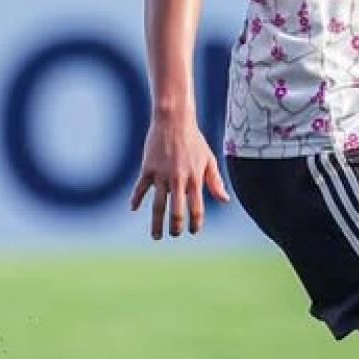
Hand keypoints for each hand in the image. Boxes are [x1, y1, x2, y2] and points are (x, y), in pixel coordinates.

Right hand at [129, 116, 230, 239]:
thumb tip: (225, 200)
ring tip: (156, 237)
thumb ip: (215, 182)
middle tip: (173, 235)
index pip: (197, 208)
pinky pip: (140, 188)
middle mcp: (178, 179)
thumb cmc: (194, 141)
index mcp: (195, 178)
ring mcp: (161, 175)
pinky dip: (136, 199)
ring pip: (157, 205)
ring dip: (156, 224)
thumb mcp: (209, 160)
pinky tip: (133, 208)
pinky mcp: (147, 169)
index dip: (195, 223)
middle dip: (175, 228)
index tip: (193, 231)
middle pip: (176, 211)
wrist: (174, 121)